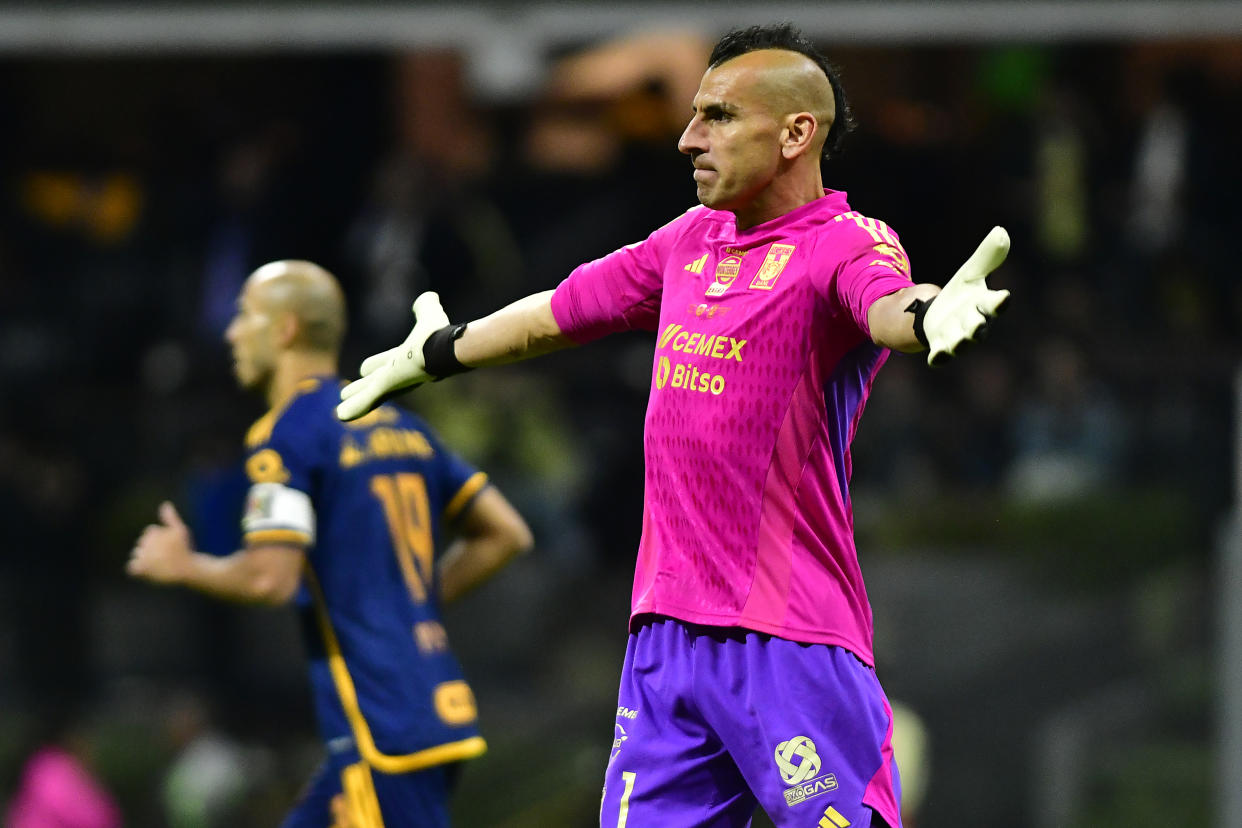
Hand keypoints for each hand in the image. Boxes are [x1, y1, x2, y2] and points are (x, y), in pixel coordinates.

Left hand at [127, 501, 193, 583]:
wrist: (186, 569)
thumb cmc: (184, 549)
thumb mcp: (180, 530)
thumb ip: (171, 517)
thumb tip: (165, 504)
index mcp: (152, 533)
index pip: (149, 533)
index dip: (160, 539)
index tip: (169, 546)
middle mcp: (145, 543)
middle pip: (141, 543)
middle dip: (151, 548)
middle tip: (164, 555)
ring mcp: (142, 556)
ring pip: (136, 554)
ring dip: (144, 558)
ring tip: (158, 563)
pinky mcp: (141, 569)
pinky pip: (131, 568)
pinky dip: (137, 569)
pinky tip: (148, 570)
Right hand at [337, 292, 449, 420]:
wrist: (443, 348)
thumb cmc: (438, 334)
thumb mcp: (429, 314)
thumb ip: (426, 307)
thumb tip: (429, 297)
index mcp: (405, 358)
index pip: (385, 363)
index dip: (375, 365)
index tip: (364, 370)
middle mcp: (398, 373)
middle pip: (375, 382)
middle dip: (362, 388)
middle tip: (346, 394)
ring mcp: (391, 382)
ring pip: (369, 393)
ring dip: (356, 399)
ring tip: (341, 410)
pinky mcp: (386, 387)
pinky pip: (367, 399)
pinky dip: (355, 407)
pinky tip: (341, 416)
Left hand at [923, 226, 1010, 365]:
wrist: (940, 316)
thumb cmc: (962, 295)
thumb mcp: (970, 274)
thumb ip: (986, 256)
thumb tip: (1001, 231)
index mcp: (983, 305)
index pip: (995, 303)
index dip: (999, 302)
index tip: (1004, 297)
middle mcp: (974, 324)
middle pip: (978, 327)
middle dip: (977, 327)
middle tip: (977, 326)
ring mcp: (957, 337)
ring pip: (960, 344)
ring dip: (959, 343)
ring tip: (958, 342)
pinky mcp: (940, 346)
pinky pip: (940, 355)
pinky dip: (938, 358)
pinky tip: (934, 359)